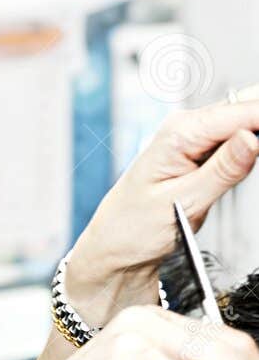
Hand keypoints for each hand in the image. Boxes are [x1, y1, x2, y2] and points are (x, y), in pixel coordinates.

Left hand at [65, 88, 258, 324]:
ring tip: (226, 183)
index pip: (242, 110)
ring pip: (243, 125)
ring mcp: (193, 140)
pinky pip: (234, 144)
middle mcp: (186, 128)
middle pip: (246, 110)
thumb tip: (252, 138)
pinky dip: (245, 154)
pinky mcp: (199, 154)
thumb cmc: (132, 228)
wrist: (115, 248)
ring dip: (255, 143)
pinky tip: (240, 171)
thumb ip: (222, 170)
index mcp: (180, 132)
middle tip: (252, 167)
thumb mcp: (183, 202)